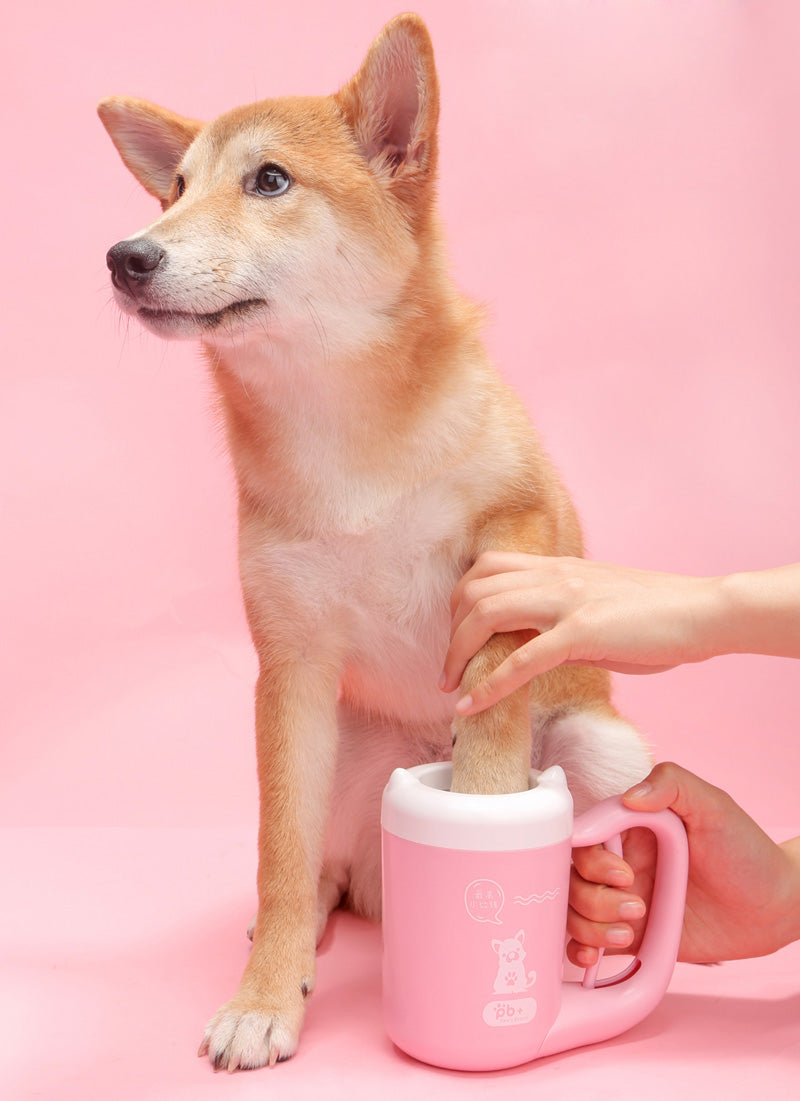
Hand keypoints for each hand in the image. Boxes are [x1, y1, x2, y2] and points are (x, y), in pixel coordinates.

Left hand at [441, 553, 723, 714]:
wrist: (703, 610)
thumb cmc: (656, 612)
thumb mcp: (596, 602)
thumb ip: (559, 615)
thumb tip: (529, 645)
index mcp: (556, 566)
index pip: (485, 567)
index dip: (459, 600)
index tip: (457, 636)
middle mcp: (553, 576)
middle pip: (473, 590)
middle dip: (450, 632)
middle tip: (447, 670)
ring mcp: (566, 601)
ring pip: (486, 615)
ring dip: (458, 655)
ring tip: (450, 689)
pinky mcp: (582, 632)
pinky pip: (521, 660)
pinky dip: (487, 685)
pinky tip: (468, 707)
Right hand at [567, 762, 799, 965]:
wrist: (773, 907)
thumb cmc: (746, 851)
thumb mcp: (714, 806)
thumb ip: (672, 783)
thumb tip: (629, 796)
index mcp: (631, 828)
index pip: (583, 835)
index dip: (591, 858)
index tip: (624, 873)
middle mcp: (620, 862)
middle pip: (572, 876)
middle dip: (595, 896)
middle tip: (637, 904)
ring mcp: (622, 899)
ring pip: (574, 909)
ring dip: (591, 925)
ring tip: (631, 929)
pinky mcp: (630, 933)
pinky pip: (585, 940)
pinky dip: (579, 947)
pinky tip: (596, 953)